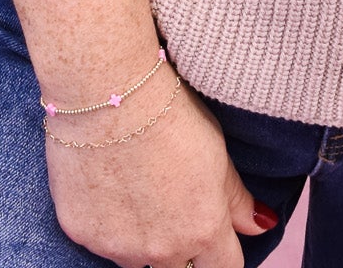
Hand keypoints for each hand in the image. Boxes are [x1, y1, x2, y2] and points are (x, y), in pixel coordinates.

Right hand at [44, 72, 276, 267]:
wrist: (107, 92)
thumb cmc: (167, 112)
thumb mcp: (217, 150)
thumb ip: (236, 198)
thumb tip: (262, 226)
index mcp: (202, 231)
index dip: (221, 250)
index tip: (213, 231)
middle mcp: (161, 250)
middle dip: (181, 247)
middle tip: (170, 203)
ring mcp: (118, 246)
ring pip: (136, 258)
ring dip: (141, 237)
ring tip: (136, 185)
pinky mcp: (80, 233)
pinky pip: (99, 240)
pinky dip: (105, 220)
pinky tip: (106, 180)